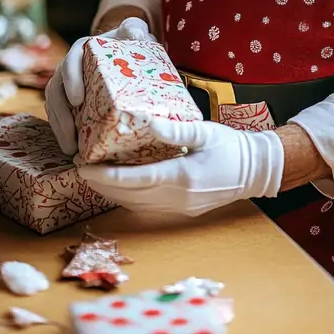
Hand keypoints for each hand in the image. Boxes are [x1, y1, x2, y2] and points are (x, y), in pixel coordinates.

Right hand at [45, 16, 156, 155]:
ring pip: (54, 107)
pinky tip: (74, 149)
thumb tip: (135, 35)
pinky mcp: (68, 101)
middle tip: (72, 136)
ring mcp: (65, 85)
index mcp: (82, 49)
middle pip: (56, 91)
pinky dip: (63, 132)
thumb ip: (134, 28)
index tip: (78, 100)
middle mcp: (68, 67)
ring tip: (71, 149)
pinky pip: (59, 116)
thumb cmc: (128, 41)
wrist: (124, 50)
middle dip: (61, 115)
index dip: (71, 80)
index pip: (70, 63)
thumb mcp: (133, 31)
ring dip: (60, 128)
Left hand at [77, 118, 284, 216]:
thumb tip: (147, 122)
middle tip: (79, 166)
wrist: (255, 172)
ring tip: (91, 175)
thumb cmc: (231, 147)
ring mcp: (179, 208)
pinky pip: (146, 206)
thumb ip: (175, 129)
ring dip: (110, 193)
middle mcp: (177, 198)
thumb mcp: (205, 131)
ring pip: (134, 204)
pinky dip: (126, 196)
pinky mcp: (181, 211)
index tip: (83, 165)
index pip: (134, 179)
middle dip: (99, 184)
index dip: (105, 175)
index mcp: (182, 177)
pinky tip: (117, 184)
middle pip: (128, 196)